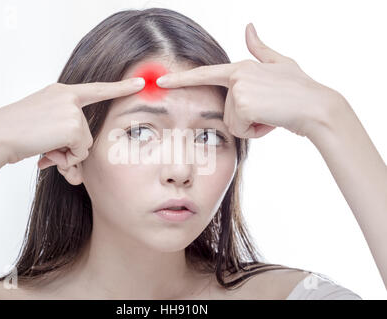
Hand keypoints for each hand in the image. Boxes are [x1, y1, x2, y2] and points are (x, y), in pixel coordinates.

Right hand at [0, 78, 144, 175]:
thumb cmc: (14, 133)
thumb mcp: (41, 123)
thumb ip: (62, 131)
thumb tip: (76, 160)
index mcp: (61, 92)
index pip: (97, 89)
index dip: (120, 87)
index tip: (140, 83)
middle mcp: (68, 97)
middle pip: (87, 132)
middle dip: (71, 148)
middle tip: (49, 149)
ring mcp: (72, 109)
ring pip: (85, 144)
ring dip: (67, 154)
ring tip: (44, 147)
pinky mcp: (73, 124)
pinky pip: (81, 151)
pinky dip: (67, 158)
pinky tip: (47, 150)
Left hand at [156, 23, 341, 138]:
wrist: (317, 107)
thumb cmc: (300, 89)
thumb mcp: (281, 64)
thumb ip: (260, 49)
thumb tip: (249, 27)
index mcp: (241, 67)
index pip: (205, 74)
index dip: (180, 80)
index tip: (159, 82)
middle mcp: (237, 75)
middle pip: (227, 111)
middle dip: (248, 119)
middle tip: (271, 110)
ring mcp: (239, 89)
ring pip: (233, 123)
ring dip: (253, 126)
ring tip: (274, 114)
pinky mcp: (243, 104)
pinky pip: (240, 130)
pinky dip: (256, 132)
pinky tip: (273, 121)